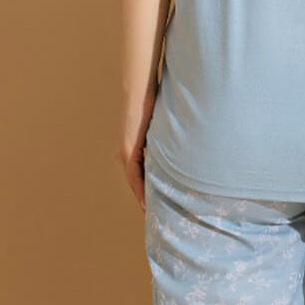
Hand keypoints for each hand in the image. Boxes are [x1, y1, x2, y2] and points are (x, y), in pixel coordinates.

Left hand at [116, 88, 157, 210]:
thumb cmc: (152, 103)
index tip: (155, 204)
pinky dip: (140, 189)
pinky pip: (134, 175)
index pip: (139, 175)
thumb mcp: (159, 127)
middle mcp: (124, 152)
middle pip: (135, 182)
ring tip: (152, 213)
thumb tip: (179, 146)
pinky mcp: (128, 149)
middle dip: (144, 198)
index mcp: (131, 148)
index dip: (146, 191)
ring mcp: (124, 152)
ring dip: (142, 197)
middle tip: (155, 214)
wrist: (139, 90)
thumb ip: (165, 139)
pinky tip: (146, 201)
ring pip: (134, 182)